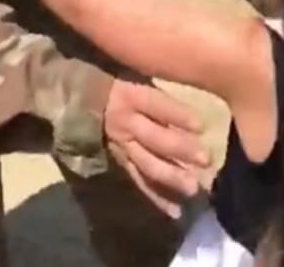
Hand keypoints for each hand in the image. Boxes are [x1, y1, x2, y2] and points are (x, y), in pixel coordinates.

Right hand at [103, 77, 208, 218]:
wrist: (78, 98)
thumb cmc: (118, 80)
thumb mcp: (136, 74)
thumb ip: (160, 88)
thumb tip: (195, 94)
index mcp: (131, 95)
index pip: (157, 105)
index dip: (178, 115)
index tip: (201, 126)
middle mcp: (125, 121)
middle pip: (154, 137)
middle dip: (180, 149)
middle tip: (205, 159)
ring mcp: (121, 145)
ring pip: (147, 163)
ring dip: (171, 176)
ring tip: (192, 187)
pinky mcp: (119, 161)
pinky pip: (138, 180)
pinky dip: (156, 196)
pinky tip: (175, 209)